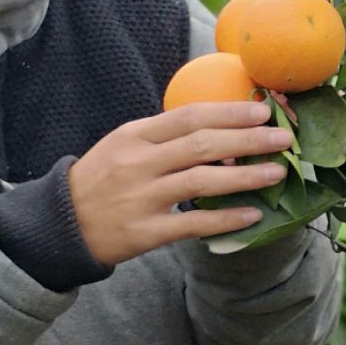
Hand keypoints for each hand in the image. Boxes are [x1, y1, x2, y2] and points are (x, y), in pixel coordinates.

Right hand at [66, 102, 293, 265]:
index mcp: (134, 135)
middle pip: (202, 145)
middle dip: (248, 140)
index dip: (229, 112)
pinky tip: (252, 215)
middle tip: (283, 139)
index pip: (189, 117)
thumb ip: (165, 138)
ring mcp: (141, 198)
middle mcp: (138, 163)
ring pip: (202, 181)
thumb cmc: (102, 179)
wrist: (62, 223)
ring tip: (276, 173)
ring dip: (245, 176)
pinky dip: (225, 218)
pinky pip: (192, 223)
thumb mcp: (124, 145)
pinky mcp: (145, 232)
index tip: (262, 112)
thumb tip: (223, 133)